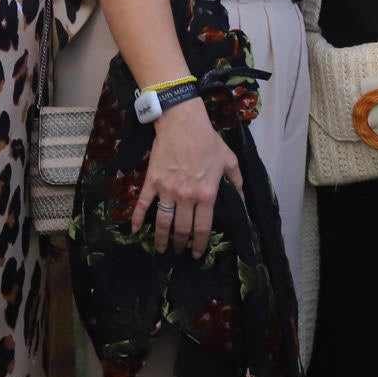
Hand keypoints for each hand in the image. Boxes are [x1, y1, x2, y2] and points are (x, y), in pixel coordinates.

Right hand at [135, 100, 237, 256]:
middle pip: (182, 229)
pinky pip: (143, 205)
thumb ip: (236, 181)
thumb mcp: (228, 160)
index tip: (197, 253)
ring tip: (161, 249)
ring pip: (163, 222)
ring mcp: (167, 190)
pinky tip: (135, 230)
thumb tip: (241, 199)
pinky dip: (137, 219)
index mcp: (206, 194)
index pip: (202, 227)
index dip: (199, 244)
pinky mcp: (151, 182)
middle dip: (181, 244)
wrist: (183, 123)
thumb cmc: (207, 140)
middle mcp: (186, 196)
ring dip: (161, 238)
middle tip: (179, 251)